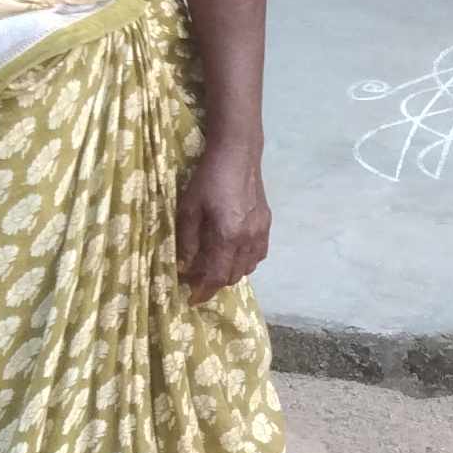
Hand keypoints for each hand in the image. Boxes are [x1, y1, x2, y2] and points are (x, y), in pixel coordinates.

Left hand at [174, 138, 269, 298]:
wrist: (238, 154)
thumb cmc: (208, 179)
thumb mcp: (188, 208)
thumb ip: (187, 240)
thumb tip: (186, 265)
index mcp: (227, 236)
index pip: (216, 276)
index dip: (203, 291)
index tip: (192, 299)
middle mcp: (248, 239)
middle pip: (233, 276)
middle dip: (214, 282)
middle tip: (197, 277)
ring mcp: (260, 232)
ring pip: (248, 268)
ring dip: (230, 272)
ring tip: (215, 265)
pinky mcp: (267, 224)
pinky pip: (258, 255)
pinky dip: (245, 261)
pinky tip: (234, 253)